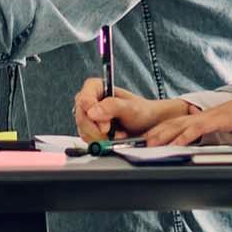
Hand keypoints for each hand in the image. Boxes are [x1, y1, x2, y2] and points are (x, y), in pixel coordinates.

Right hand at [73, 80, 187, 143]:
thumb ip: (112, 106)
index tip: (104, 124)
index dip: (91, 111)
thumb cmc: (142, 112)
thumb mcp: (131, 108)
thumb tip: (92, 112)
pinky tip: (113, 141)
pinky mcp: (91, 132)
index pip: (84, 97)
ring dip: (100, 138)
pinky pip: (89, 140)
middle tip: (111, 134)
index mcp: (96, 87)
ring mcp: (89, 118)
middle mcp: (90, 102)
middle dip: (96, 129)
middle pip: (81, 117)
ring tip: (119, 136)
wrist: (150, 126)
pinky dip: (101, 143)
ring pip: (84, 130)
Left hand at [141, 88, 231, 146]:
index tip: (147, 140)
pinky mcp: (220, 120)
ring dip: (163, 135)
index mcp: (207, 117)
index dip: (162, 131)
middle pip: (173, 122)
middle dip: (155, 132)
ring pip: (181, 125)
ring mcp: (211, 116)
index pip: (179, 123)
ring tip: (148, 145)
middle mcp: (205, 114)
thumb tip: (212, 143)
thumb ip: (220, 133)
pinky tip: (175, 145)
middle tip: (137, 142)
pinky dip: (184, 138)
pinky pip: (198, 129)